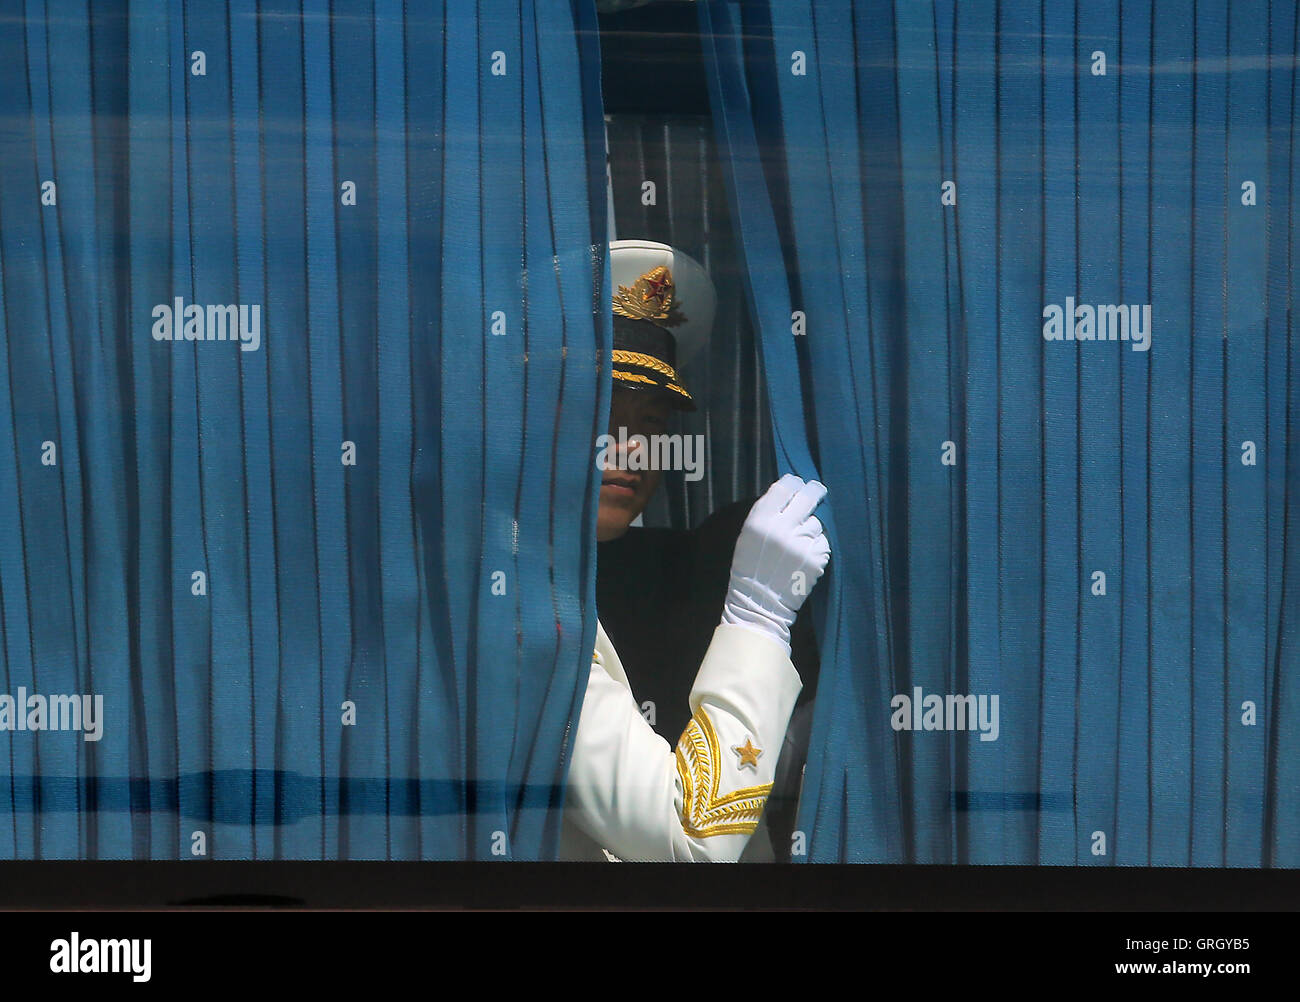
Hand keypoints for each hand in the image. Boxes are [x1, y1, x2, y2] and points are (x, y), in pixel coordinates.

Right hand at [721, 474, 829, 653]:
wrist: (759, 601)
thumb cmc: (750, 565)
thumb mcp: (748, 533)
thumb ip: (767, 511)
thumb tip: (790, 491)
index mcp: (761, 519)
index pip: (786, 487)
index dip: (794, 483)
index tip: (798, 485)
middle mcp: (783, 528)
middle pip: (809, 497)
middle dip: (814, 492)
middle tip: (817, 492)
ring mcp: (803, 543)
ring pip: (817, 521)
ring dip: (812, 526)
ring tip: (800, 538)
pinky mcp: (817, 557)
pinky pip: (823, 540)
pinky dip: (817, 544)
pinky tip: (805, 553)